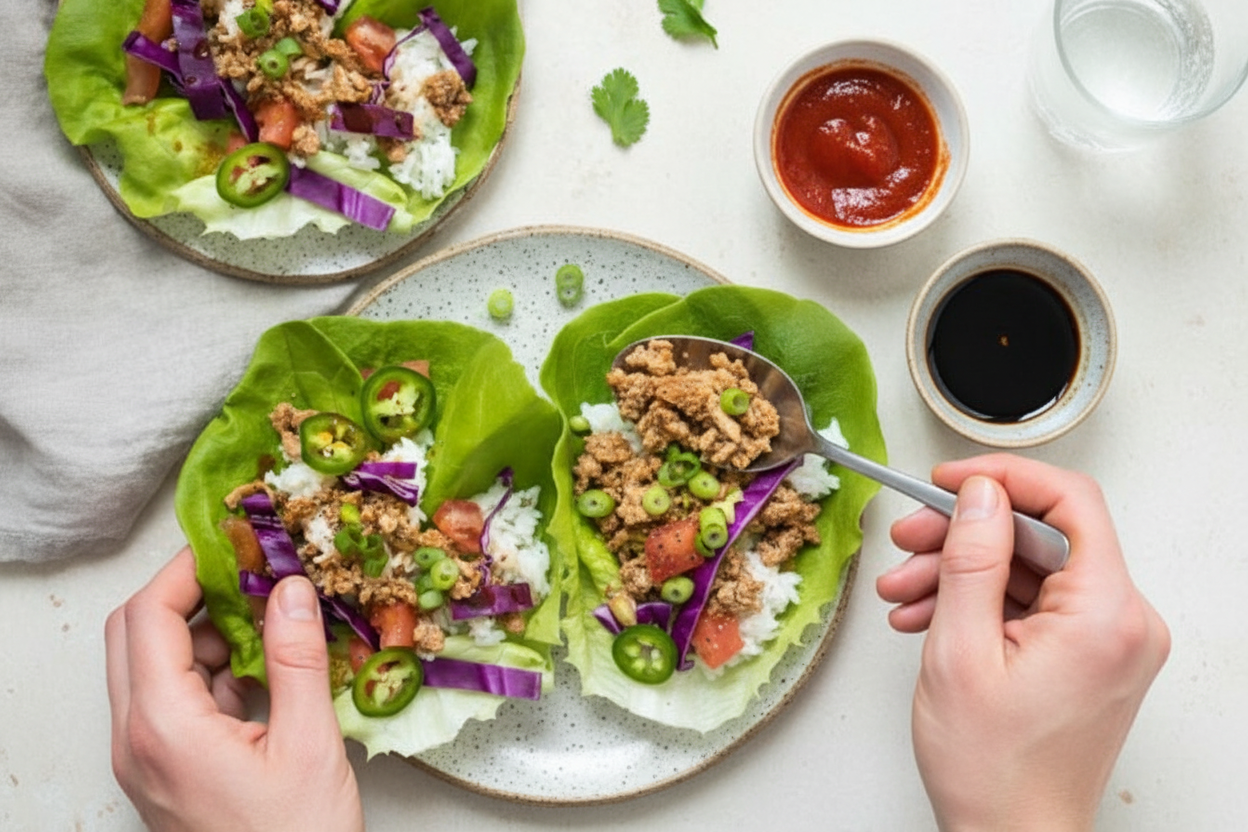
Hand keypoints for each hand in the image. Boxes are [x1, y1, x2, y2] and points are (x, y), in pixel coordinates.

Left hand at [105, 548, 363, 831]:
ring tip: (269, 622)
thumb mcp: (308, 744)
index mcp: (163, 727)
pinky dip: (209, 672)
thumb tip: (291, 590)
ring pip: (151, 666)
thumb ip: (296, 660)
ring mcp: (147, 759)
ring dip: (201, 633)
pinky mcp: (166, 771)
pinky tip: (265, 672)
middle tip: (247, 573)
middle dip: (187, 593)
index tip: (232, 544)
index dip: (186, 569)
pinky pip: (171, 701)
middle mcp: (138, 740)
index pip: (148, 618)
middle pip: (134, 635)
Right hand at [876, 455, 1168, 831]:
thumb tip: (981, 493)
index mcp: (1107, 615)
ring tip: (904, 594)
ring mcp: (1110, 641)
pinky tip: (930, 617)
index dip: (1004, 477)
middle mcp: (1124, 623)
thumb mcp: (960, 650)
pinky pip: (1035, 603)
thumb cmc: (993, 771)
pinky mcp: (1091, 656)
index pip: (1071, 501)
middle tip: (908, 542)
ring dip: (961, 572)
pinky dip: (981, 603)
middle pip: (1042, 535)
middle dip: (964, 535)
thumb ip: (972, 559)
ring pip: (1031, 569)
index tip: (950, 480)